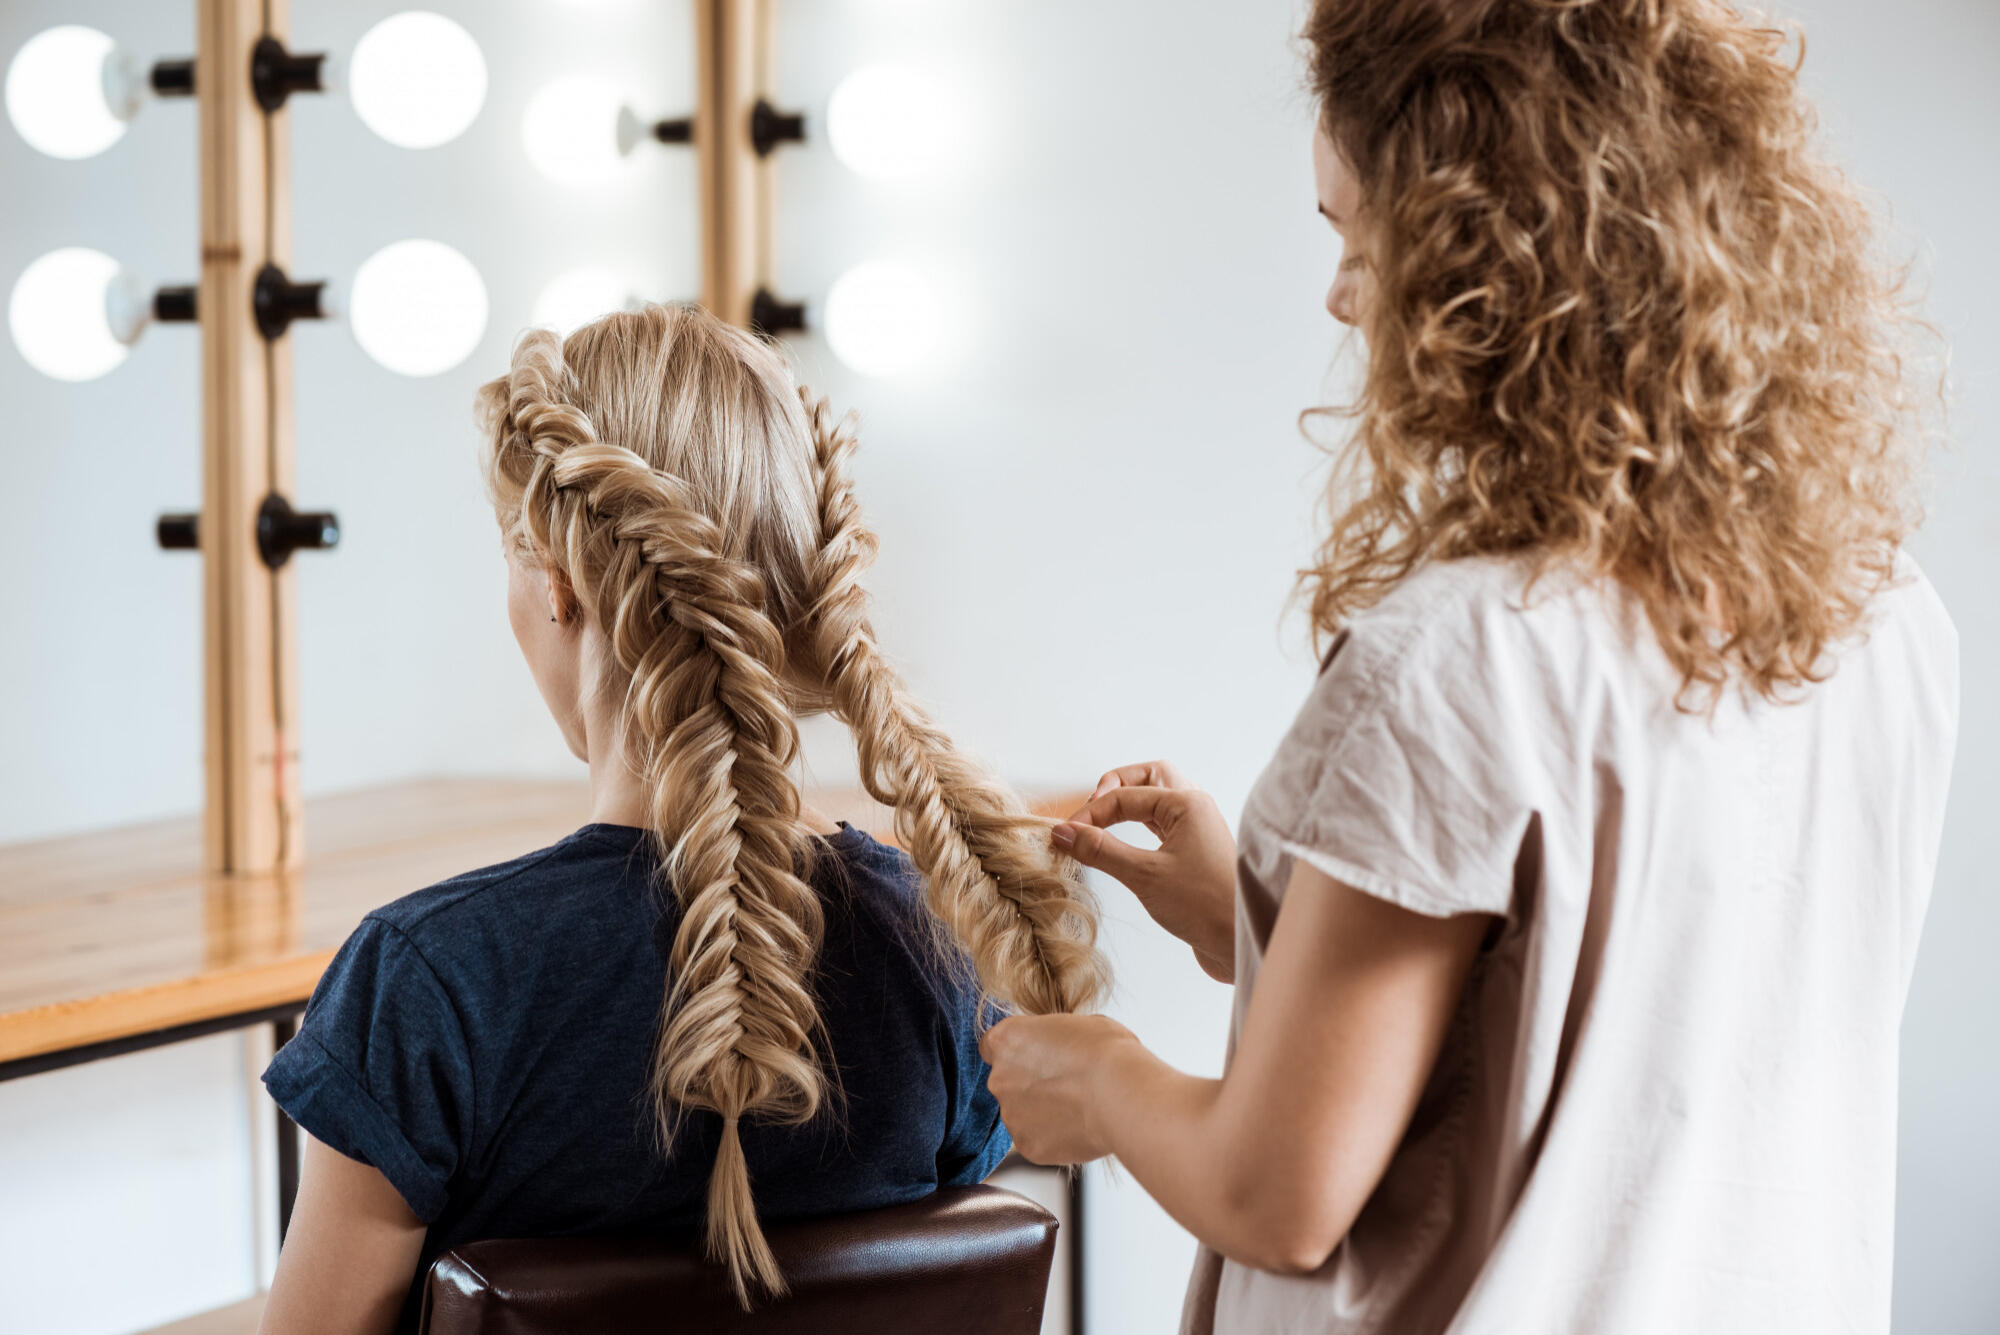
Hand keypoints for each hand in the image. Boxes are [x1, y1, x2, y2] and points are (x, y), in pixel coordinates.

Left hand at [980, 1013, 1138, 1164]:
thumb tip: (1059, 1051)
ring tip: (1079, 1107)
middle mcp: (999, 1079)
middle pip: (1006, 1082)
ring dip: (1042, 1112)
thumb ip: (1053, 1040)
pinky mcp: (1027, 1146)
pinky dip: (1054, 1137)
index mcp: (1006, 1040)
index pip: (992, 1046)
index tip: (1035, 1055)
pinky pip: (1036, 1140)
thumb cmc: (1105, 1051)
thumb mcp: (1077, 1025)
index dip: (1015, 1052)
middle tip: (1066, 1084)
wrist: (1120, 1093)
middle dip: (1029, 1084)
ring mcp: (1011, 1116)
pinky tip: (1080, 1127)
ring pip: (1021, 1114)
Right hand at [1053, 761, 1236, 980]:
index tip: (1064, 836)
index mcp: (1187, 803)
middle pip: (1147, 780)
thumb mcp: (1144, 875)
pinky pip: (1162, 828)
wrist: (1245, 942)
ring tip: (1102, 823)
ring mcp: (1197, 832)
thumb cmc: (1206, 906)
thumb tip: (1064, 832)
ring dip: (1128, 807)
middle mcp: (1195, 809)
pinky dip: (1138, 829)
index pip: (1124, 795)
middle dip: (1114, 790)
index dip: (1090, 814)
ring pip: (1156, 803)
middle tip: (1089, 814)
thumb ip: (1100, 850)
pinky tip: (1125, 843)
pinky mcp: (1196, 856)